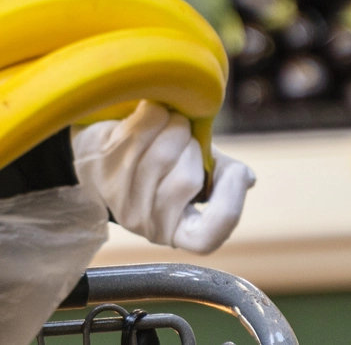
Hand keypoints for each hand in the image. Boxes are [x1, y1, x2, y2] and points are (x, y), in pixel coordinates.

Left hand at [72, 101, 254, 254]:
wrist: (105, 151)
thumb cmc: (164, 160)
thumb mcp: (201, 171)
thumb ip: (225, 174)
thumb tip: (246, 179)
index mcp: (179, 231)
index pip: (206, 238)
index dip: (229, 203)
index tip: (237, 172)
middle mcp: (148, 224)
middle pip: (187, 181)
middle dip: (193, 147)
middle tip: (185, 136)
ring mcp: (122, 200)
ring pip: (162, 154)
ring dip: (173, 125)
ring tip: (169, 121)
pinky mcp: (104, 170)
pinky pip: (138, 133)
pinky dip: (152, 114)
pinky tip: (150, 112)